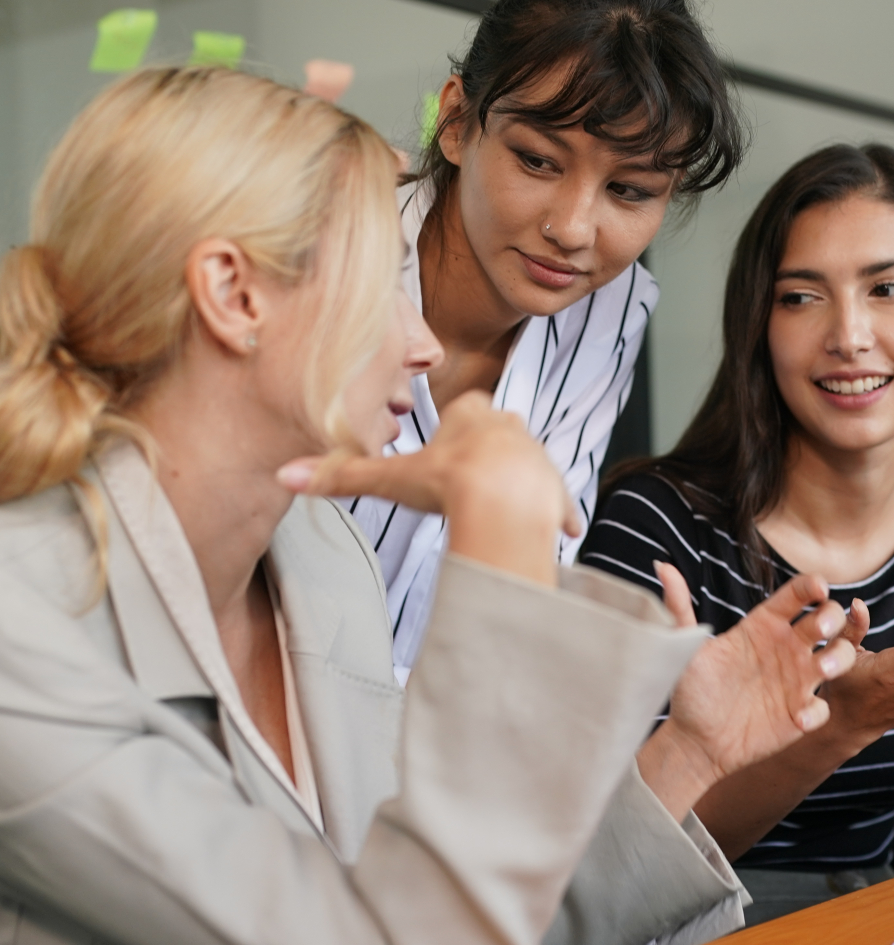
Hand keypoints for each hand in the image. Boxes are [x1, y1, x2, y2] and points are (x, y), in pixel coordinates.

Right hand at [277, 391, 577, 583]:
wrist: (500, 502)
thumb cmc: (446, 483)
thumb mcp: (389, 478)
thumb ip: (342, 477)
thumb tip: (286, 475)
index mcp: (472, 414)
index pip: (464, 410)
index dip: (453, 432)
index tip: (442, 454)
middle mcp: (509, 427)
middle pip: (498, 434)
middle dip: (485, 455)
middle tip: (465, 483)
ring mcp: (536, 456)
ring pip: (527, 467)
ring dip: (515, 485)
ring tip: (495, 510)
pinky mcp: (555, 490)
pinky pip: (555, 503)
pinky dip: (553, 517)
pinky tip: (556, 534)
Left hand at [636, 563, 855, 820]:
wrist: (695, 740)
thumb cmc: (691, 689)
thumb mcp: (685, 647)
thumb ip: (678, 606)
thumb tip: (661, 566)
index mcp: (763, 625)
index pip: (797, 595)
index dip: (812, 586)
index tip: (818, 588)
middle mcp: (786, 647)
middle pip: (828, 619)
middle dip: (833, 618)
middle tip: (820, 628)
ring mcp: (797, 680)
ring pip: (839, 656)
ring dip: (838, 658)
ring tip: (821, 669)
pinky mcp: (800, 713)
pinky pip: (822, 707)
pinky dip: (816, 711)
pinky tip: (798, 719)